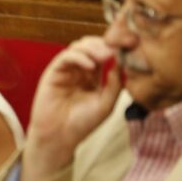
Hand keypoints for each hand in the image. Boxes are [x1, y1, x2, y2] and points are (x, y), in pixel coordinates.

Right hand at [21, 36, 122, 180]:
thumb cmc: (82, 123)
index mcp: (93, 77)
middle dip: (103, 44)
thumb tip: (120, 64)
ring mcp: (66, 69)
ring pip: (78, 47)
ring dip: (92, 48)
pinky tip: (90, 66)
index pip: (103, 56)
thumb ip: (114, 85)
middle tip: (116, 49)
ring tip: (105, 55)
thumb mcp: (106, 105)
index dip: (114, 49)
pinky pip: (65, 57)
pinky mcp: (54, 71)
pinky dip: (78, 57)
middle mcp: (79, 70)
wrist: (60, 136)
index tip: (127, 48)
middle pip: (90, 46)